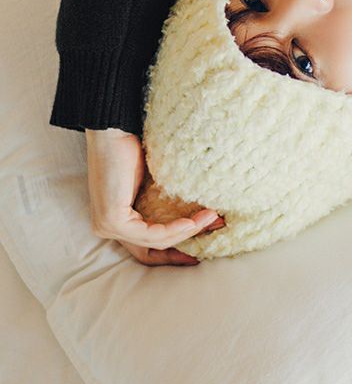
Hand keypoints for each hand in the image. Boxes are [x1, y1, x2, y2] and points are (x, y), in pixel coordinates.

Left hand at [85, 127, 224, 266]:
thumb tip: (200, 213)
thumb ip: (163, 204)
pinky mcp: (113, 220)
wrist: (113, 132)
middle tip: (210, 243)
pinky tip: (192, 222)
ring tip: (212, 218)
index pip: (145, 246)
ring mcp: (107, 226)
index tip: (199, 248)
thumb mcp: (151, 183)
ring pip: (155, 242)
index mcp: (115, 221)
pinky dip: (175, 229)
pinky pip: (150, 234)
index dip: (173, 251)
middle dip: (182, 252)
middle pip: (150, 252)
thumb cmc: (131, 149)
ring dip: (187, 232)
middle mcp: (107, 228)